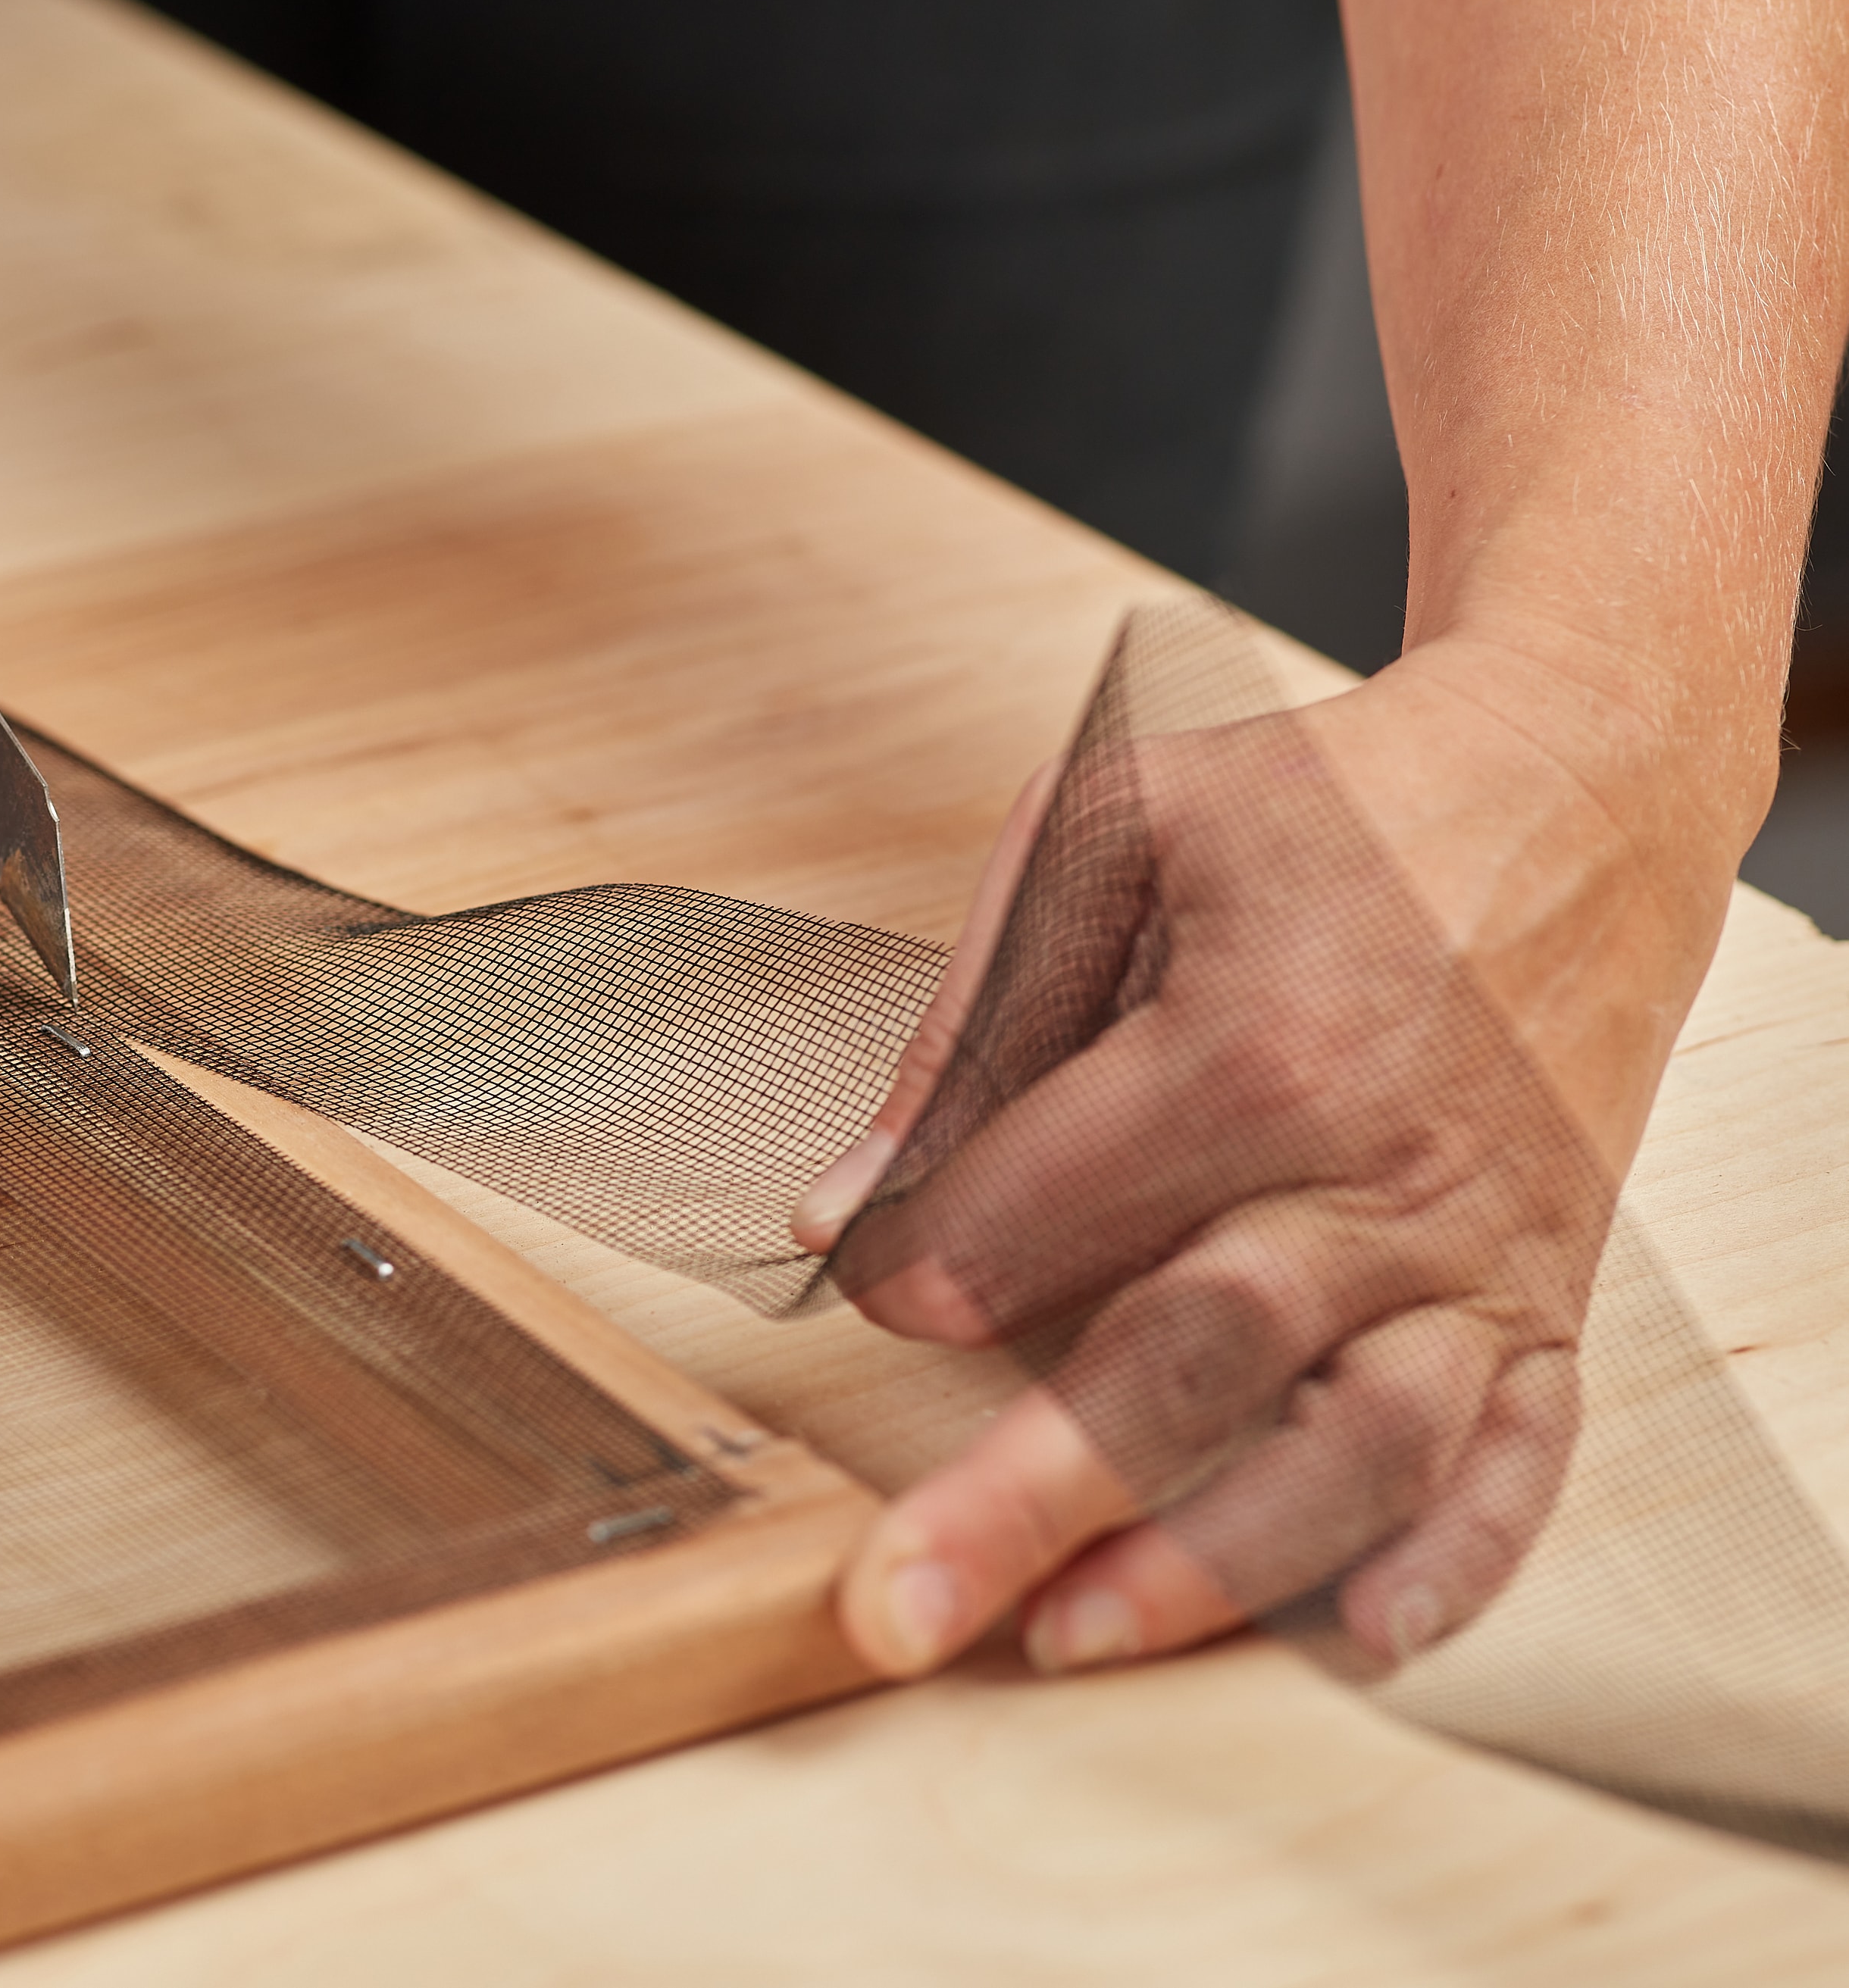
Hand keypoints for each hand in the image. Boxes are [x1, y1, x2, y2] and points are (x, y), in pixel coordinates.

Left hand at [794, 632, 1753, 1679]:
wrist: (1577, 779)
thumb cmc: (1330, 805)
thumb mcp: (1114, 825)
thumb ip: (970, 1018)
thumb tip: (839, 1201)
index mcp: (1253, 1038)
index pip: (1042, 1201)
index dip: (926, 1264)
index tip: (864, 1294)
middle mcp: (1376, 1168)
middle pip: (1187, 1359)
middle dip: (1026, 1492)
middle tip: (897, 1601)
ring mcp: (1476, 1251)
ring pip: (1352, 1447)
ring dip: (1211, 1562)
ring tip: (1074, 1636)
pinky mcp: (1552, 1295)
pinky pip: (1522, 1456)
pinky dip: (1455, 1560)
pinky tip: (1360, 1633)